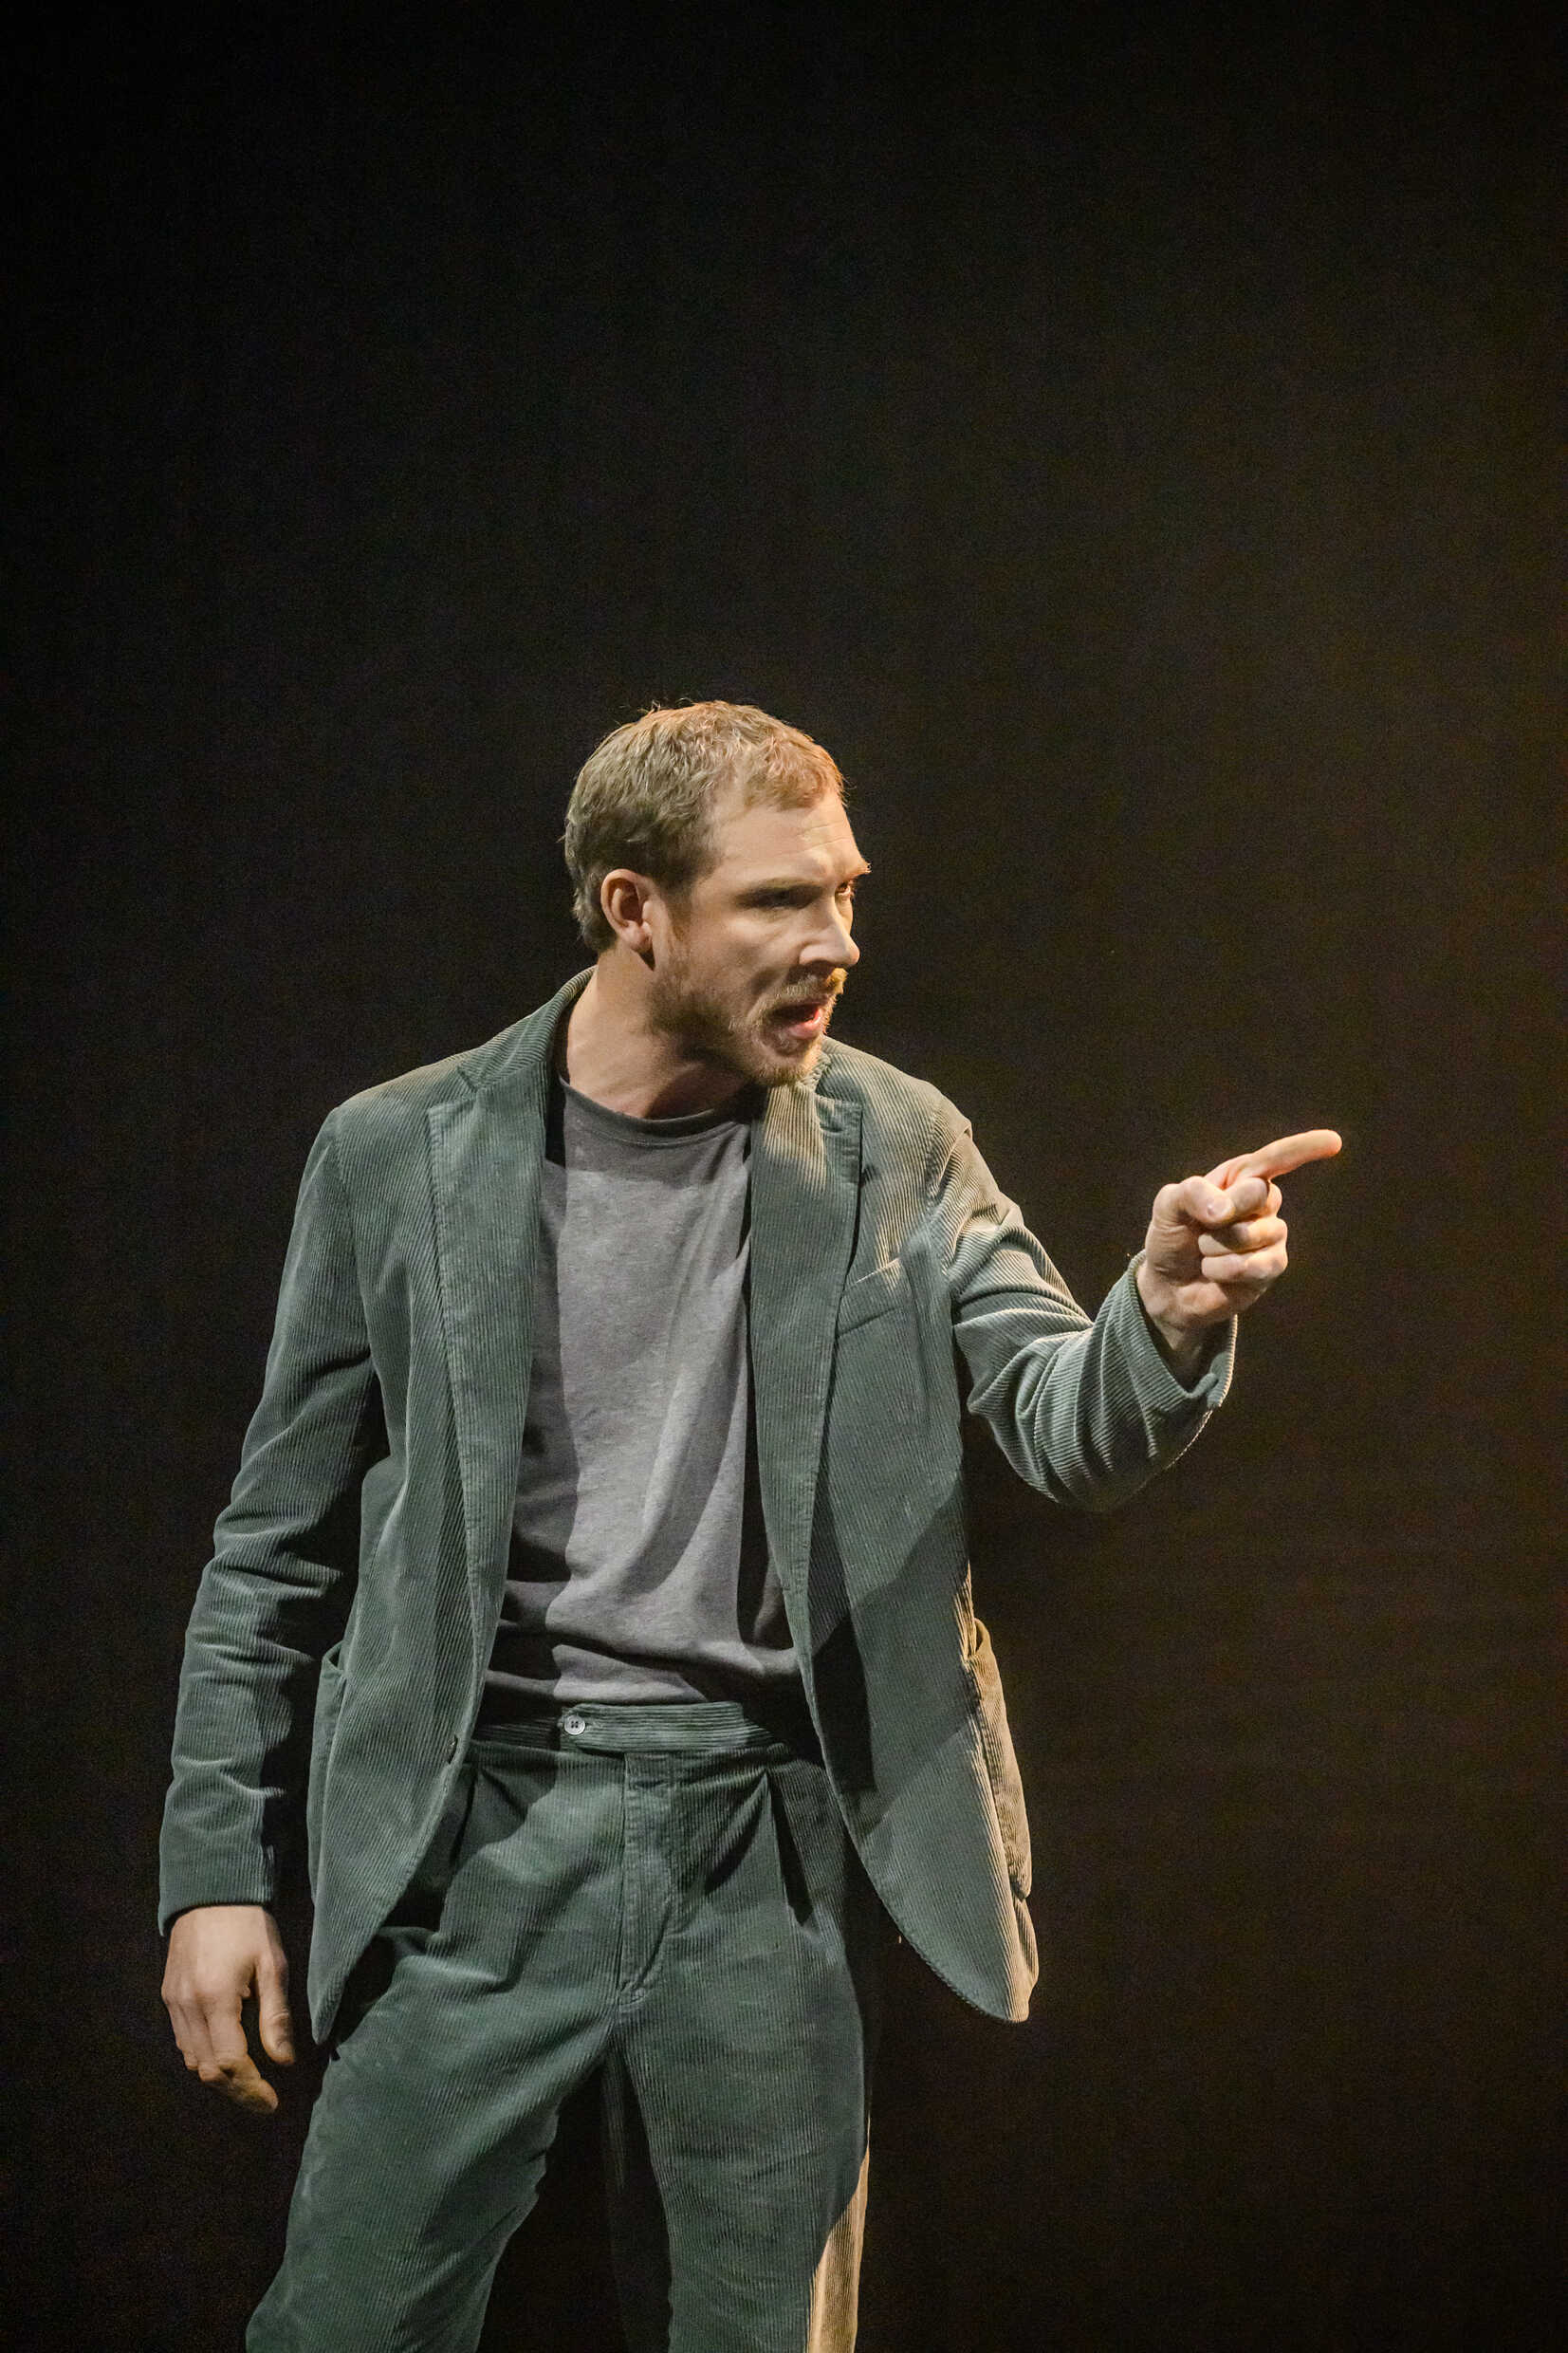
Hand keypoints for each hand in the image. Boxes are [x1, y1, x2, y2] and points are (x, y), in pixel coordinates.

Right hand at [162, 1904, 294, 2114]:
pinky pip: (183, 2041)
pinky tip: (226, 2055)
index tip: (272, 2102)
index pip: (229, 2062)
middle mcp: (187, 2006)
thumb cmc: (249, 1924)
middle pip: (207, 2070)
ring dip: (219, 2078)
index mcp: (216, 1998)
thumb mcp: (272, 1964)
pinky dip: (204, 2056)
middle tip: (263, 2100)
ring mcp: (173, 2002)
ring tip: (249, 2083)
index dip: (251, 2088)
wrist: (210, 1890)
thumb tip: (283, 2061)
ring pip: (192, 2060)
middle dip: (236, 2090)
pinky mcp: (168, 1996)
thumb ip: (276, 2016)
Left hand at [1136, 1128, 1341, 1367]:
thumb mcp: (1168, 1205)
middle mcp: (1261, 1202)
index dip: (1304, 1149)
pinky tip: (1215, 1271)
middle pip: (1260, 1196)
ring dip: (1217, 1247)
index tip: (1334, 1142)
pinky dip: (1225, 1270)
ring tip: (1206, 1251)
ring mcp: (1271, 1234)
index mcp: (1238, 1177)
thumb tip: (1225, 1209)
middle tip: (1202, 1227)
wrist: (1169, 1285)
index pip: (1276, 1158)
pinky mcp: (1272, 1266)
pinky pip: (1256, 1265)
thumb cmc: (1172, 1236)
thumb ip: (1192, 1193)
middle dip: (1221, 1215)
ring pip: (1253, 1234)